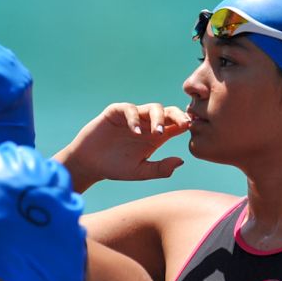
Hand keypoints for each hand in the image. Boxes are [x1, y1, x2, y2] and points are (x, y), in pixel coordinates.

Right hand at [54, 102, 190, 192]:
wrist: (90, 164)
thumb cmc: (116, 167)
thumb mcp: (140, 172)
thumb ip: (160, 169)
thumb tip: (181, 161)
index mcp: (156, 136)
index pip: (176, 124)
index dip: (185, 123)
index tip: (192, 129)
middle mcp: (147, 123)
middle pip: (168, 112)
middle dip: (177, 115)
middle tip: (184, 125)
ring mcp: (132, 117)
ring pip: (152, 108)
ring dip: (158, 118)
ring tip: (158, 133)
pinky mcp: (116, 112)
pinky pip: (129, 109)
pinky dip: (134, 119)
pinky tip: (136, 132)